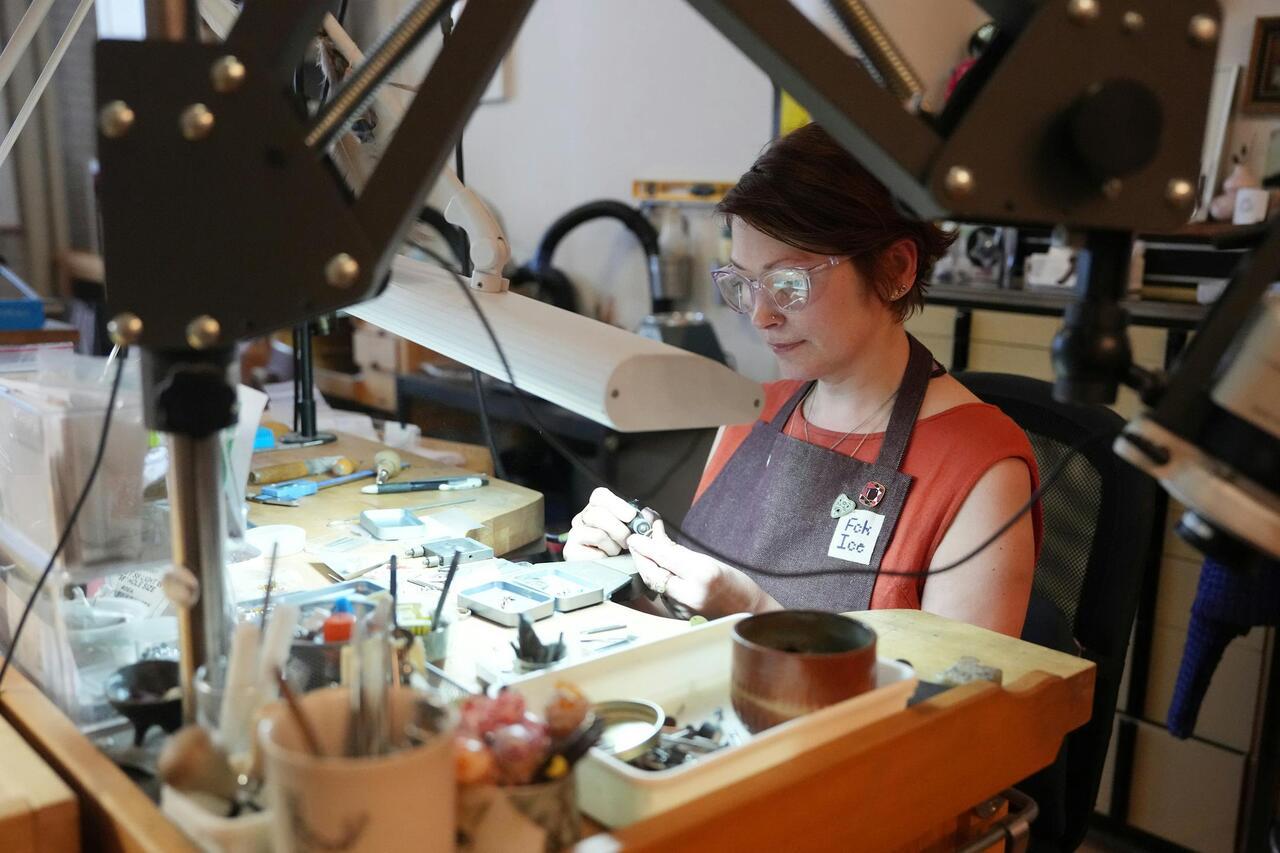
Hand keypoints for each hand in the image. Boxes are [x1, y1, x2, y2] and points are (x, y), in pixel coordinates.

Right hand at [563, 487, 645, 560]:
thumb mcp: (635, 532)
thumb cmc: (624, 549)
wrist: (614, 573)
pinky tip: (606, 559)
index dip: (617, 505)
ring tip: (616, 551)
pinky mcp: (571, 552)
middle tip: (628, 540)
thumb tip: (649, 514)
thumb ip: (643, 521)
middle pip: (598, 514)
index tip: (631, 517)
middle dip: (619, 530)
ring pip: (598, 534)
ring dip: (614, 545)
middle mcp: (582, 518)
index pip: (599, 495)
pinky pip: (594, 553)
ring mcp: (574, 534)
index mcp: (596, 508)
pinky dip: (606, 557)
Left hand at [627, 521, 772, 618]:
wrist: (748, 612)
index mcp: (702, 575)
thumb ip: (680, 551)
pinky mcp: (679, 616)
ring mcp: (683, 609)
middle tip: (635, 543)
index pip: (665, 558)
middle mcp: (690, 594)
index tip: (634, 536)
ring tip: (647, 551)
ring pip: (655, 585)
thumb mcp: (710, 561)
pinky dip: (657, 580)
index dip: (646, 545)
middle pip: (653, 574)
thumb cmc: (735, 585)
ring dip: (647, 567)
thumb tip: (656, 537)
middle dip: (640, 557)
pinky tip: (658, 570)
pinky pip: (662, 594)